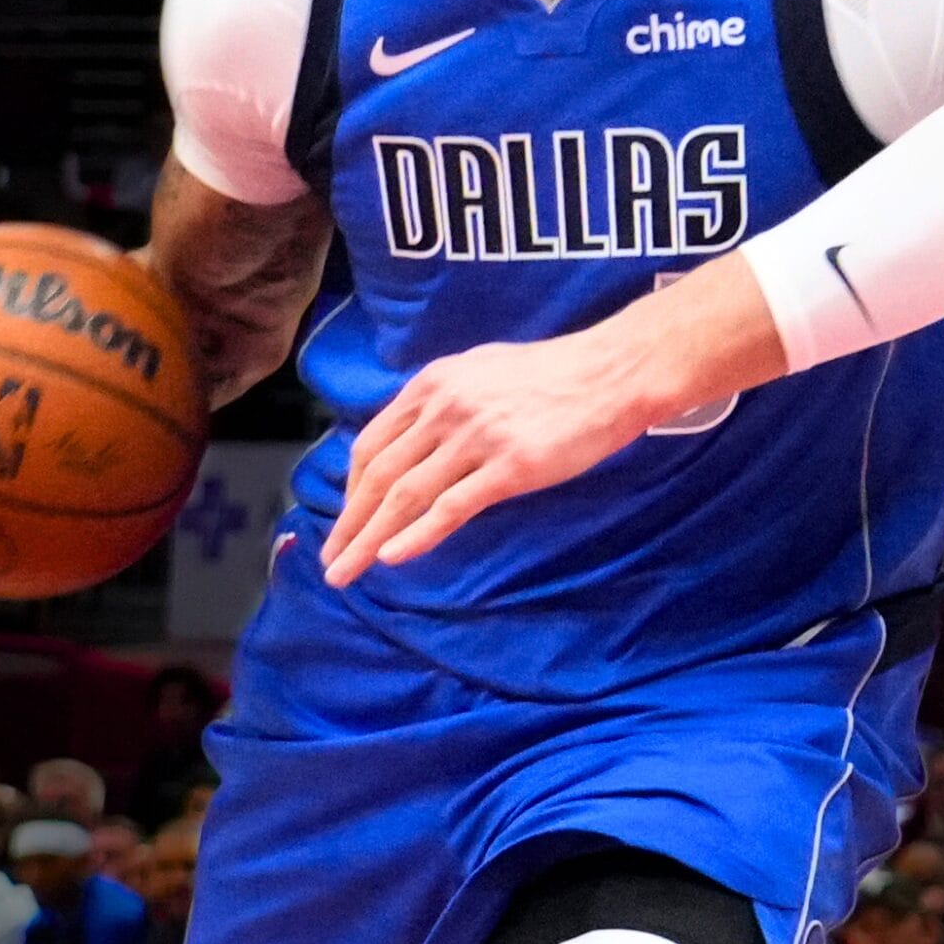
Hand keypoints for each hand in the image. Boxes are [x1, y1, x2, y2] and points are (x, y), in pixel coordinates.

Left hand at [326, 322, 680, 584]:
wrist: (612, 373)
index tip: (348, 520)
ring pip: (405, 496)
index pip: (372, 444)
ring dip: (368, 540)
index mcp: (433, 385)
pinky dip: (417, 535)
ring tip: (347, 572)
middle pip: (379, 475)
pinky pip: (451, 507)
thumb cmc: (556, 374)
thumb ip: (445, 400)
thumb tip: (419, 434)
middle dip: (348, 524)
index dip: (352, 489)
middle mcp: (444, 408)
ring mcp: (476, 437)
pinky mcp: (510, 466)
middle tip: (331, 561)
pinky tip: (392, 558)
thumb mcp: (482, 371)